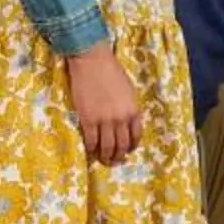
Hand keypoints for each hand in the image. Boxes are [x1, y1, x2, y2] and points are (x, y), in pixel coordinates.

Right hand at [65, 46, 142, 164]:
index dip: (131, 147)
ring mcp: (104, 121)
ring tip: (103, 160)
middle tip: (114, 161)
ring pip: (106, 147)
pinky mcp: (87, 120)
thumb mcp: (129, 92)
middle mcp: (121, 119)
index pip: (136, 136)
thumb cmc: (112, 72)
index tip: (127, 151)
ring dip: (105, 157)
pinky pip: (91, 140)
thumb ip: (129, 108)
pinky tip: (91, 150)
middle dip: (118, 156)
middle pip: (121, 145)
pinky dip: (91, 148)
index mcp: (134, 111)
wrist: (93, 61)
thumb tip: (125, 123)